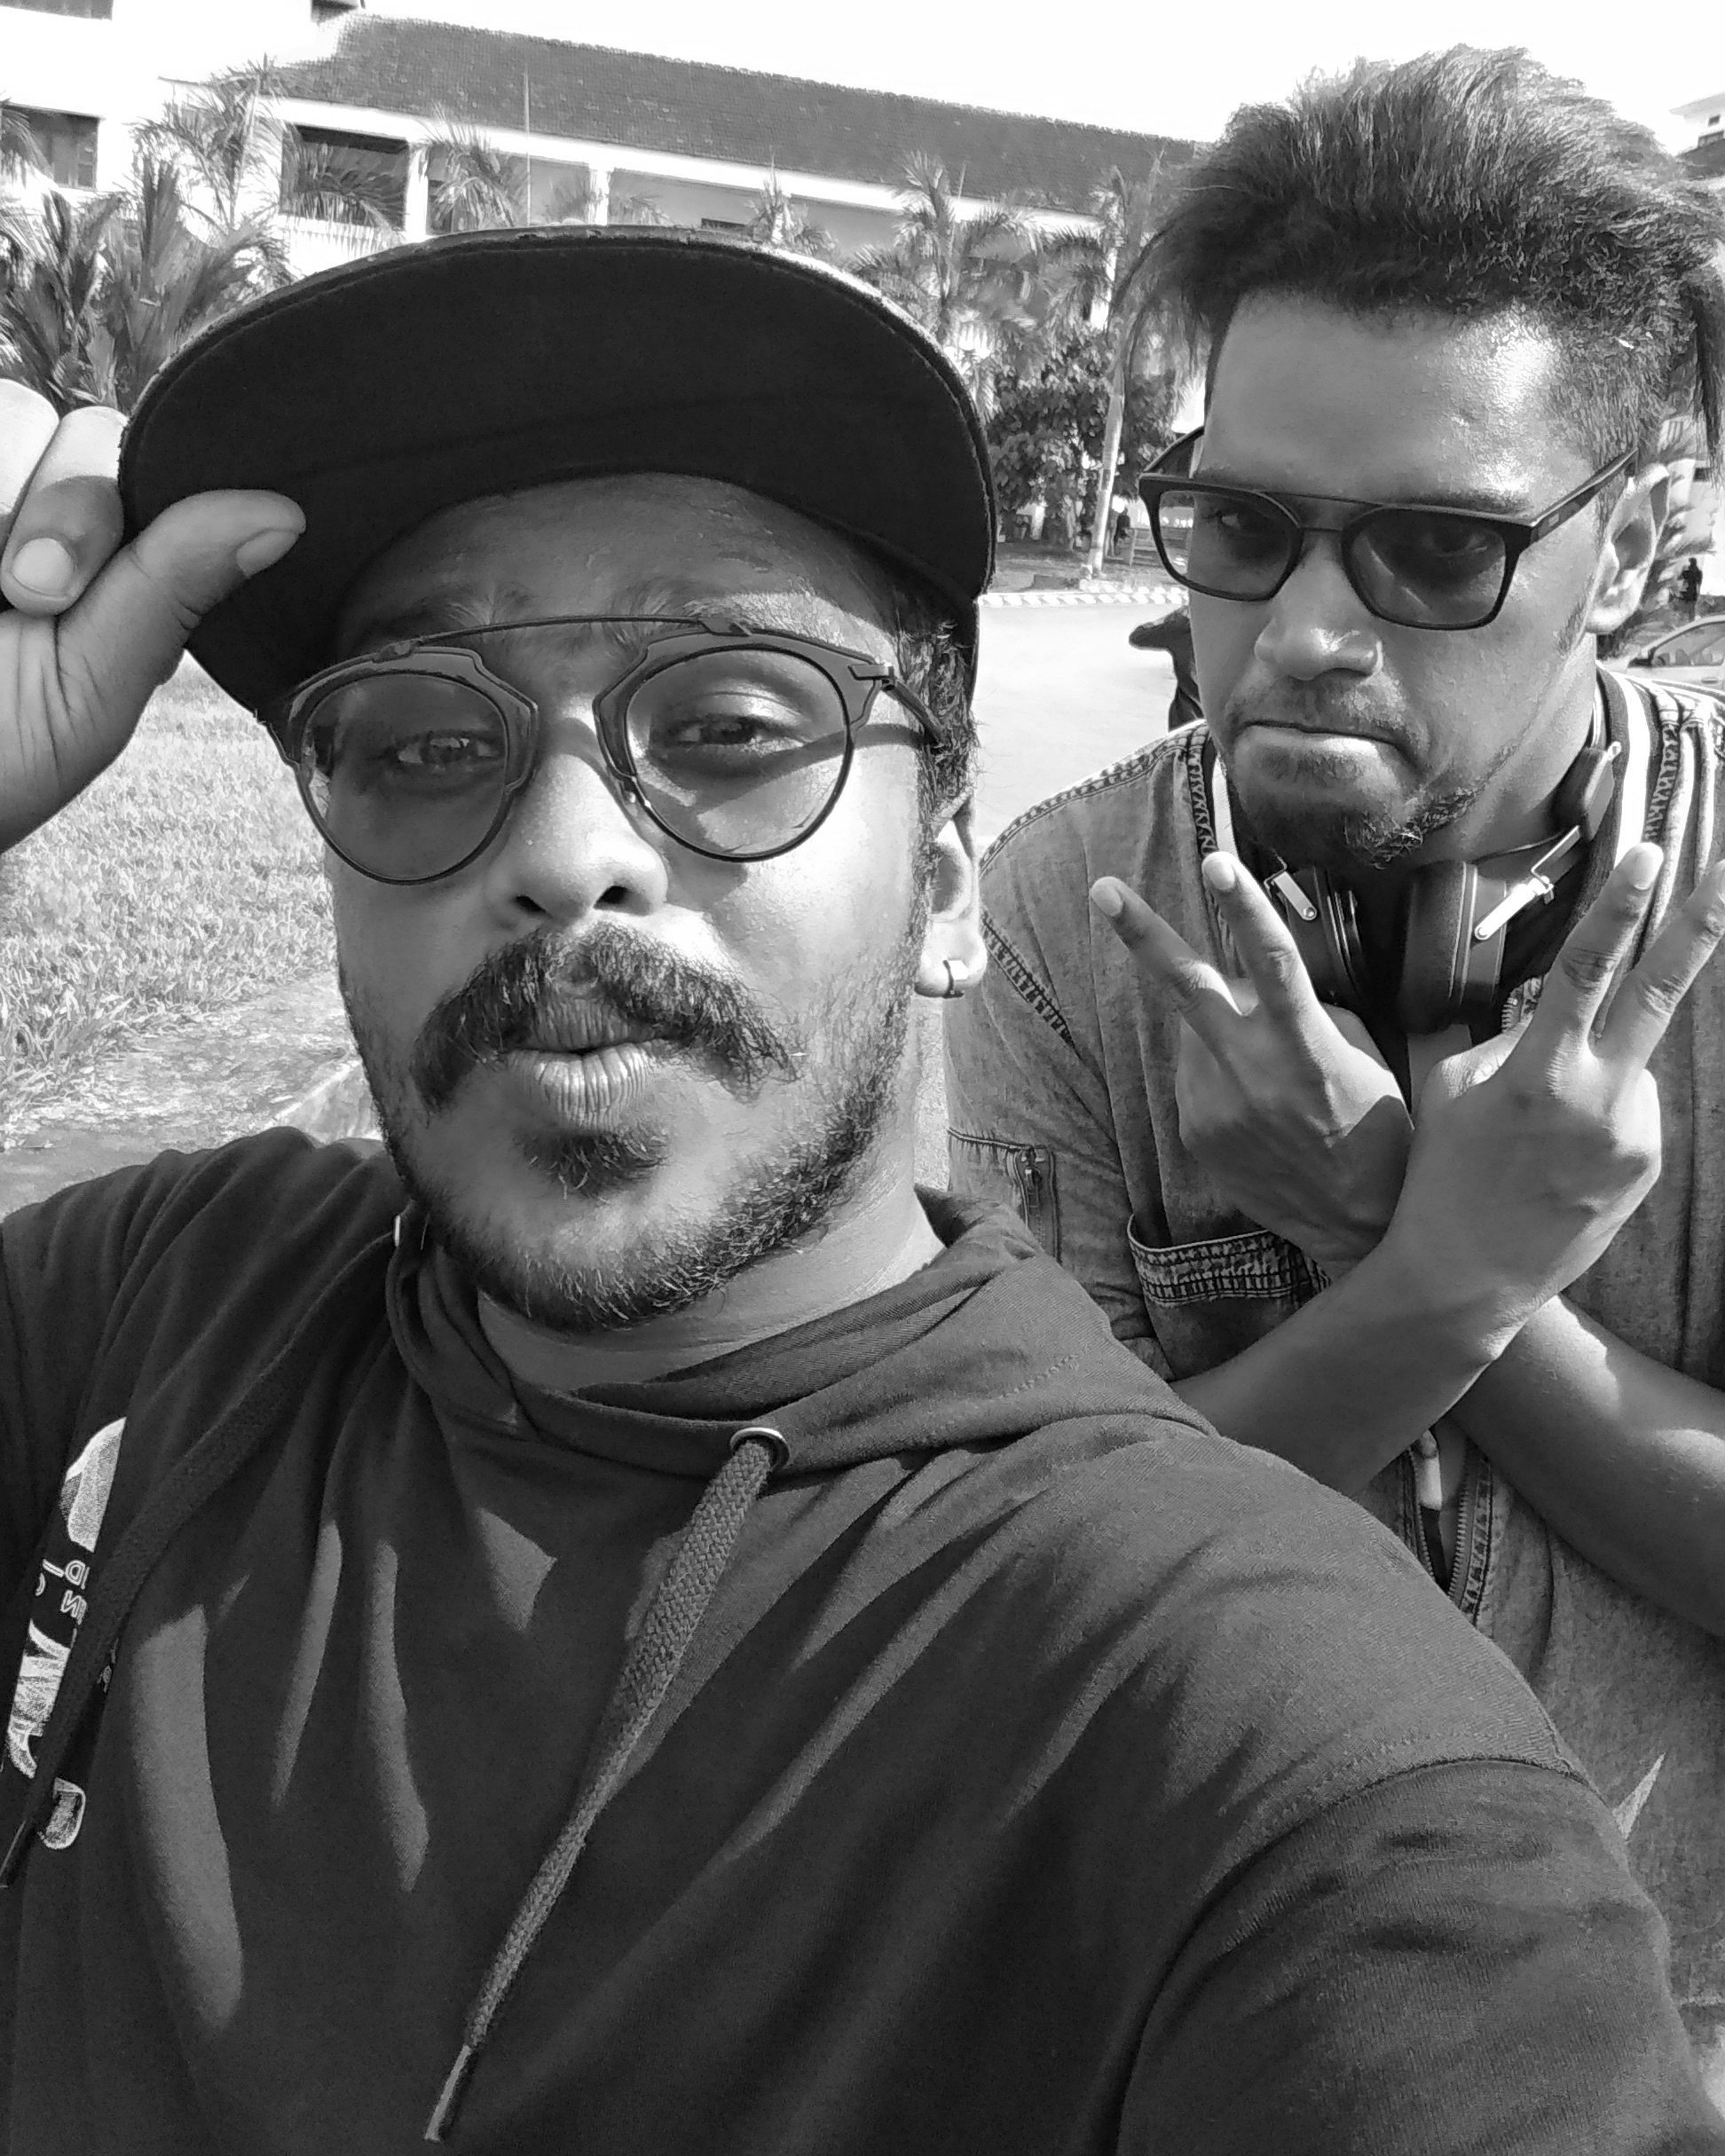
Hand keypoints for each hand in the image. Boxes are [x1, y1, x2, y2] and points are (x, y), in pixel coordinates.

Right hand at [0, 381, 303, 851]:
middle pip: (79, 428)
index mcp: (99, 569)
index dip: (118, 517)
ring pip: (13, 405)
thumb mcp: (83, 692)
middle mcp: (30, 513)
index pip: (145, 477)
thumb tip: (285, 514)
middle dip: (62, 512)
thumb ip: (170, 593)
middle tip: (21, 597)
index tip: (69, 594)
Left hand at [1091, 851, 1413, 1270]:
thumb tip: (1272, 983)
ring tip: (1269, 1068)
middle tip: (1103, 889)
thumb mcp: (1367, 1061)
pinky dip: (1219, 1070)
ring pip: (1197, 1032)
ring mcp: (1216, 1106)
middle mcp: (1251, 1073)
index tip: (1215, 863)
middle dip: (1142, 934)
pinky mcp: (1196, 1133)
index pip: (1272, 963)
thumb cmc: (1377, 1134)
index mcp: (1306, 1048)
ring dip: (1219, 1026)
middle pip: (1188, 987)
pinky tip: (1258, 1104)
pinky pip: (1197, 1077)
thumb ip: (1315, 1014)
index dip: (1243, 909)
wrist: (1357, 1227)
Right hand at [1385, 842, 1724, 1337]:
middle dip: (1699, 927)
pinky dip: (1596, 1113)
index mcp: (1539, 1073)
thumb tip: (1541, 1010)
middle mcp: (1598, 1098)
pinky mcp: (1646, 1163)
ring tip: (1537, 1137)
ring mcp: (1631, 1133)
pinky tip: (1557, 1158)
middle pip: (1659, 993)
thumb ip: (1500, 1040)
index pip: (1586, 970)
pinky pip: (1626, 1109)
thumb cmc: (1441, 1177)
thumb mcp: (1448, 1094)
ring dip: (1591, 1071)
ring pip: (1623, 1063)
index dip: (1619, 908)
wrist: (1469, 1277)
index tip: (1649, 856)